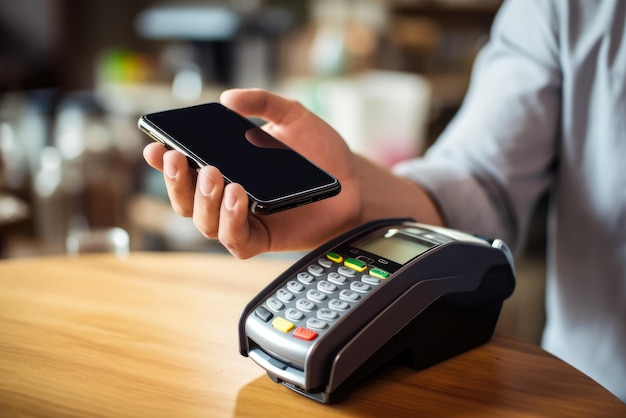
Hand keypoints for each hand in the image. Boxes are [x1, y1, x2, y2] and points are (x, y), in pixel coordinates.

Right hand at [143, 88, 361, 257]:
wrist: (352, 181)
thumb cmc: (320, 153)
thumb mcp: (293, 116)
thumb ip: (263, 102)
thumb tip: (229, 99)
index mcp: (225, 167)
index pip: (184, 168)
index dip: (163, 159)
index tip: (155, 145)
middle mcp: (227, 196)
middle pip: (185, 200)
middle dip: (176, 181)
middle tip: (180, 158)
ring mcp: (243, 220)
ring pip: (204, 223)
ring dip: (201, 200)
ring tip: (214, 175)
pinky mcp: (263, 239)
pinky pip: (235, 240)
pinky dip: (230, 221)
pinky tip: (236, 197)